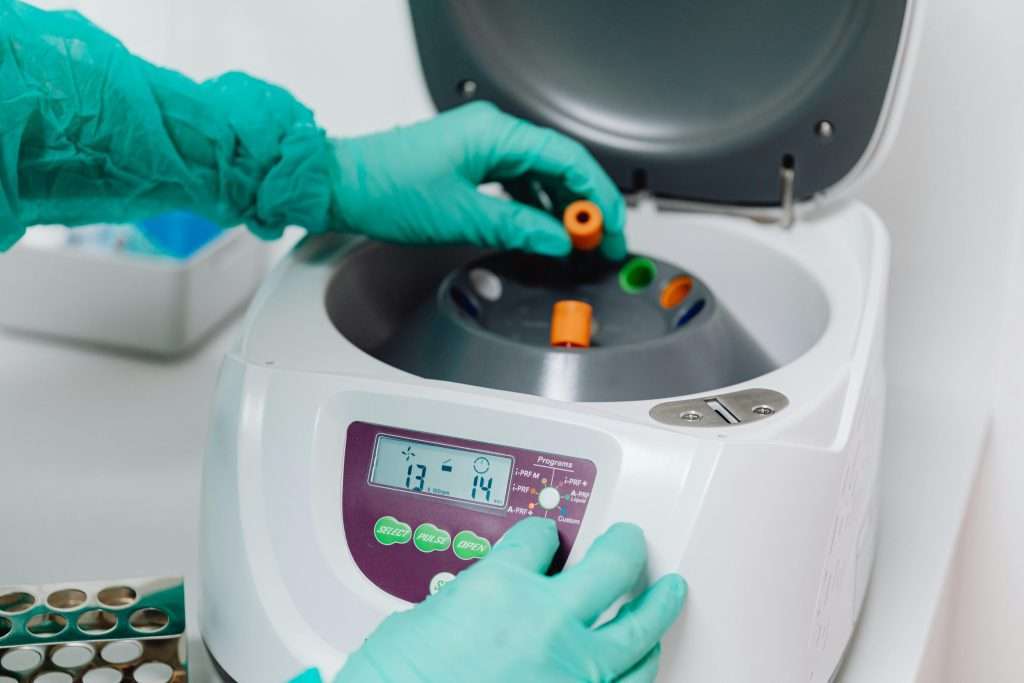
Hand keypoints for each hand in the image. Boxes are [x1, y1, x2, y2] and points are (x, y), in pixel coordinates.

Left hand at [329, 102, 626, 259]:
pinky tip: (544, 230)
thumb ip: (518, 229)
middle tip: (602, 241)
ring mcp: (481, 147)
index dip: (597, 195)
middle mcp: (492, 133)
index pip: (568, 159)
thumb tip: (558, 241)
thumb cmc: (386, 189)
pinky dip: (534, 207)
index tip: (611, 226)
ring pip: (539, 176)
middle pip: (559, 166)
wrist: (342, 187)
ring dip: (561, 208)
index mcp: (495, 134)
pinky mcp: (470, 163)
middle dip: (585, 205)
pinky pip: (516, 182)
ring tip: (577, 242)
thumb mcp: (462, 217)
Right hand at [329, 518, 685, 681]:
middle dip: (625, 548)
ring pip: (637, 630)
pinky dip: (640, 669)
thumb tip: (482, 602)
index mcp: (502, 586)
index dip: (541, 534)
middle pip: (611, 566)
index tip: (544, 538)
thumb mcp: (426, 618)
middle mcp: (546, 624)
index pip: (539, 539)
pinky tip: (647, 658)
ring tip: (668, 594)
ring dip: (656, 609)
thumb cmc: (396, 680)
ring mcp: (570, 672)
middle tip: (630, 542)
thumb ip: (470, 600)